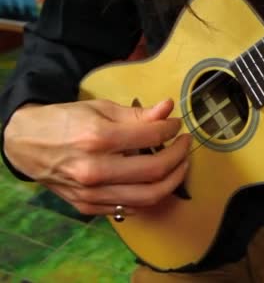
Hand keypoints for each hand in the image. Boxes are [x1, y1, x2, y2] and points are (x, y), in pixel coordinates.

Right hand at [3, 99, 191, 215]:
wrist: (25, 143)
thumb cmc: (63, 121)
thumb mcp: (100, 108)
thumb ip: (137, 113)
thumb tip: (168, 109)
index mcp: (97, 138)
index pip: (152, 136)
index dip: (171, 129)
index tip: (176, 125)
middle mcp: (95, 169)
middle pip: (155, 170)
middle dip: (179, 156)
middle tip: (184, 145)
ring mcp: (91, 192)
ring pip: (148, 196)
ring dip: (173, 180)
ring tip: (179, 165)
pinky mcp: (88, 206)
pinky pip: (130, 208)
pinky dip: (149, 195)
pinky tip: (155, 181)